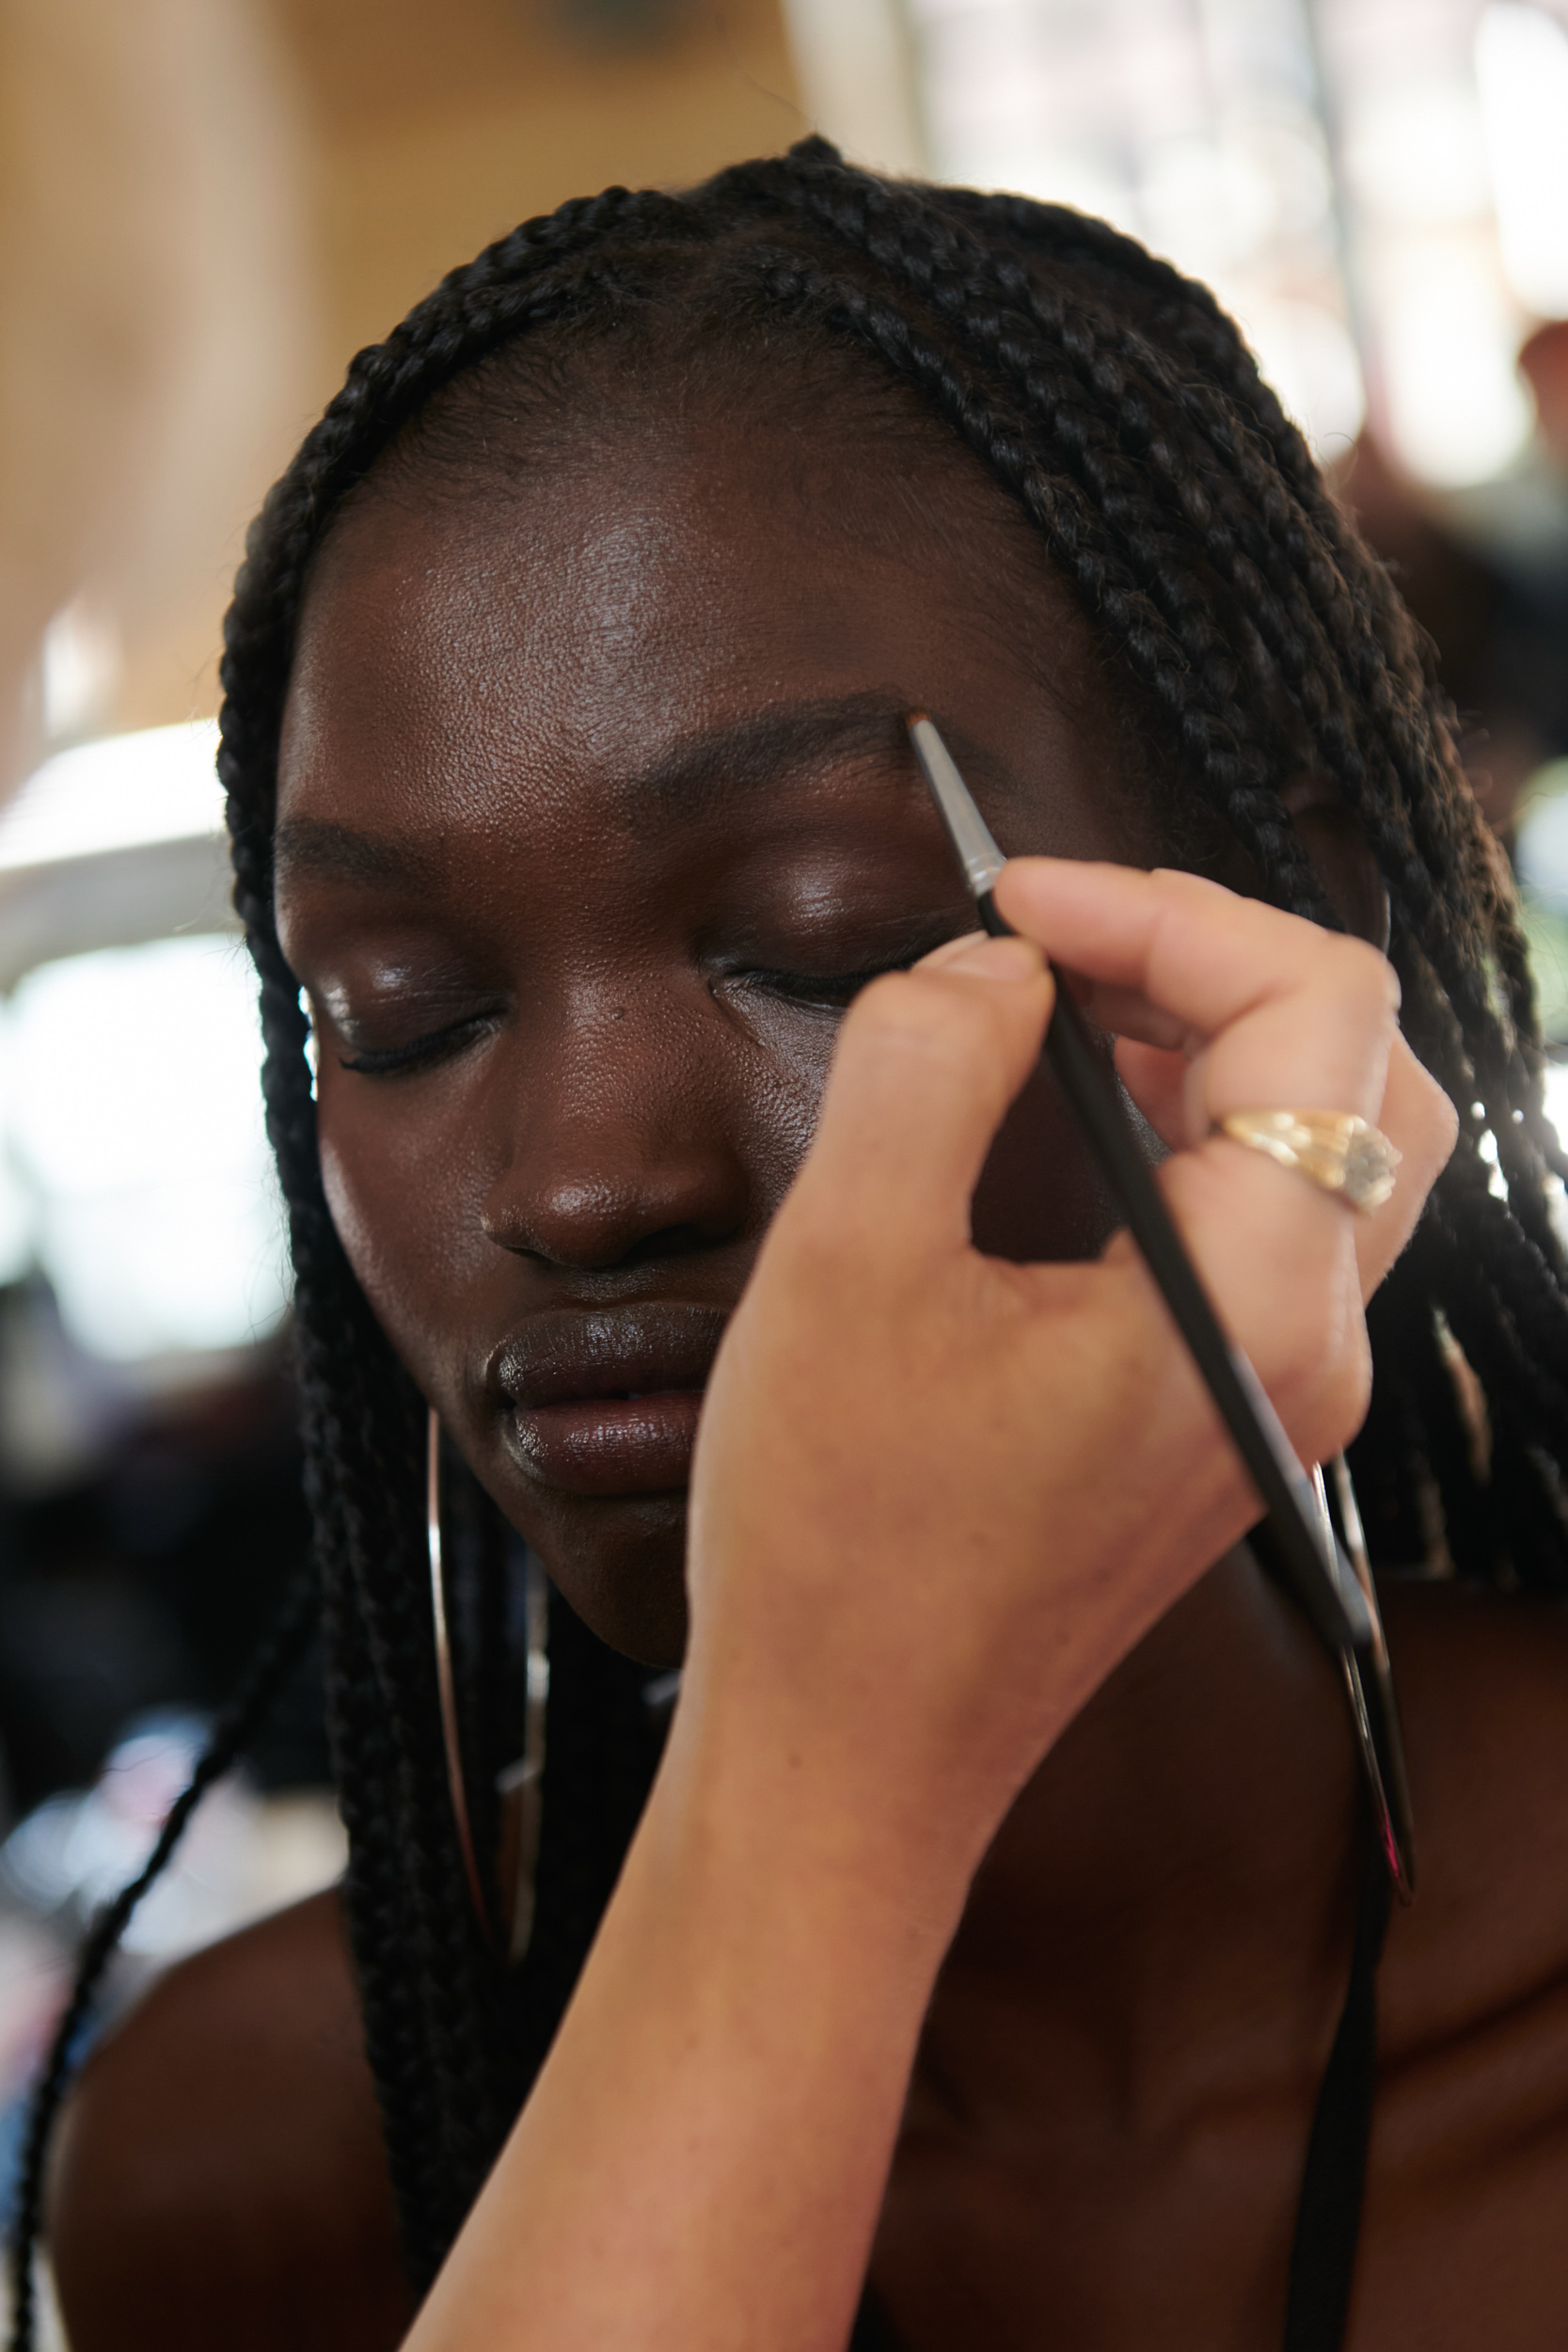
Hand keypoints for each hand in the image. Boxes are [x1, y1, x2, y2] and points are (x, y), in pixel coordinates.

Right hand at [410, 861, 1456, 2351]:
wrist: (852, 1767)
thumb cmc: (838, 1551)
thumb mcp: (844, 1267)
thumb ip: (925, 1065)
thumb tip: (992, 967)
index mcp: (1252, 1307)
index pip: (1318, 1010)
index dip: (1168, 911)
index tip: (1016, 902)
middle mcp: (1309, 1355)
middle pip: (1358, 1069)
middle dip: (1211, 966)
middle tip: (1055, 941)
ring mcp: (1282, 1400)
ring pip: (1326, 1147)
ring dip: (1208, 1046)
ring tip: (1056, 1015)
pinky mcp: (1228, 1425)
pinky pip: (1266, 1230)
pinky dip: (1192, 1137)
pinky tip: (1067, 1132)